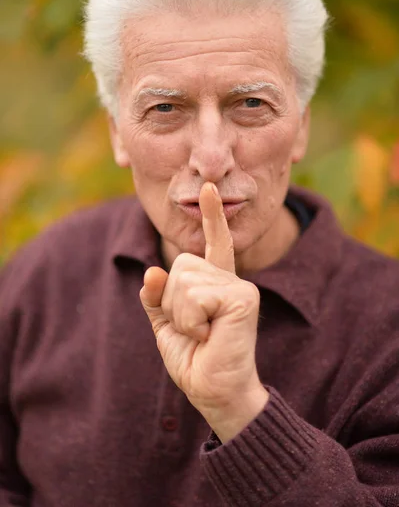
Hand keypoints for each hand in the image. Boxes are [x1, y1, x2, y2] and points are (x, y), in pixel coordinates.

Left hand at [140, 182, 268, 441]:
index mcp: (215, 282)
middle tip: (195, 330)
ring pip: (183, 280)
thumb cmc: (194, 360)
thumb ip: (157, 297)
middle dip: (172, 303)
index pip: (213, 243)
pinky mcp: (243, 297)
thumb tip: (152, 271)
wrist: (213, 392)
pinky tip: (210, 335)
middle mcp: (230, 278)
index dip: (210, 217)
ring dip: (181, 315)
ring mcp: (239, 286)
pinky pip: (194, 296)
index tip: (207, 187)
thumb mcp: (167, 325)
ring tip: (203, 334)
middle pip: (180, 265)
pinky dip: (190, 322)